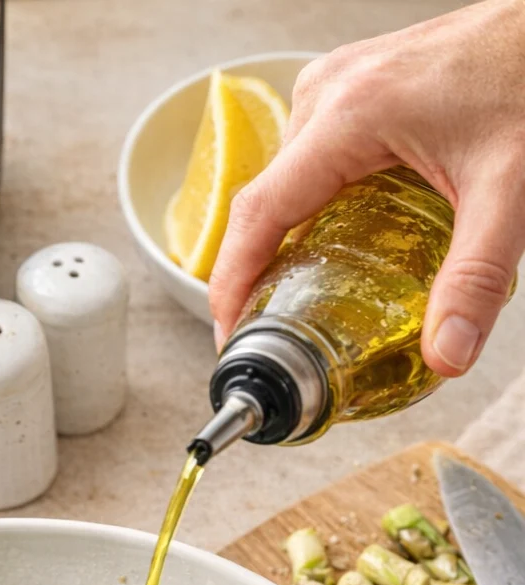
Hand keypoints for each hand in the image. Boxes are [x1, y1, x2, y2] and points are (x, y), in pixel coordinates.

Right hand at [208, 0, 524, 375]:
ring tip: (299, 301)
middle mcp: (329, 93)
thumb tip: (446, 355)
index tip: (231, 336)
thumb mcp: (508, 190)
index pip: (257, 213)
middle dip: (260, 273)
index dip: (231, 283)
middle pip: (266, 201)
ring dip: (287, 241)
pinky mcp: (355, 86)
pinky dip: (313, 208)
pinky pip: (311, 158)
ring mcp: (337, 85)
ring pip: (287, 181)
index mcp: (347, 116)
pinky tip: (339, 246)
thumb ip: (475, 278)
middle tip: (274, 337)